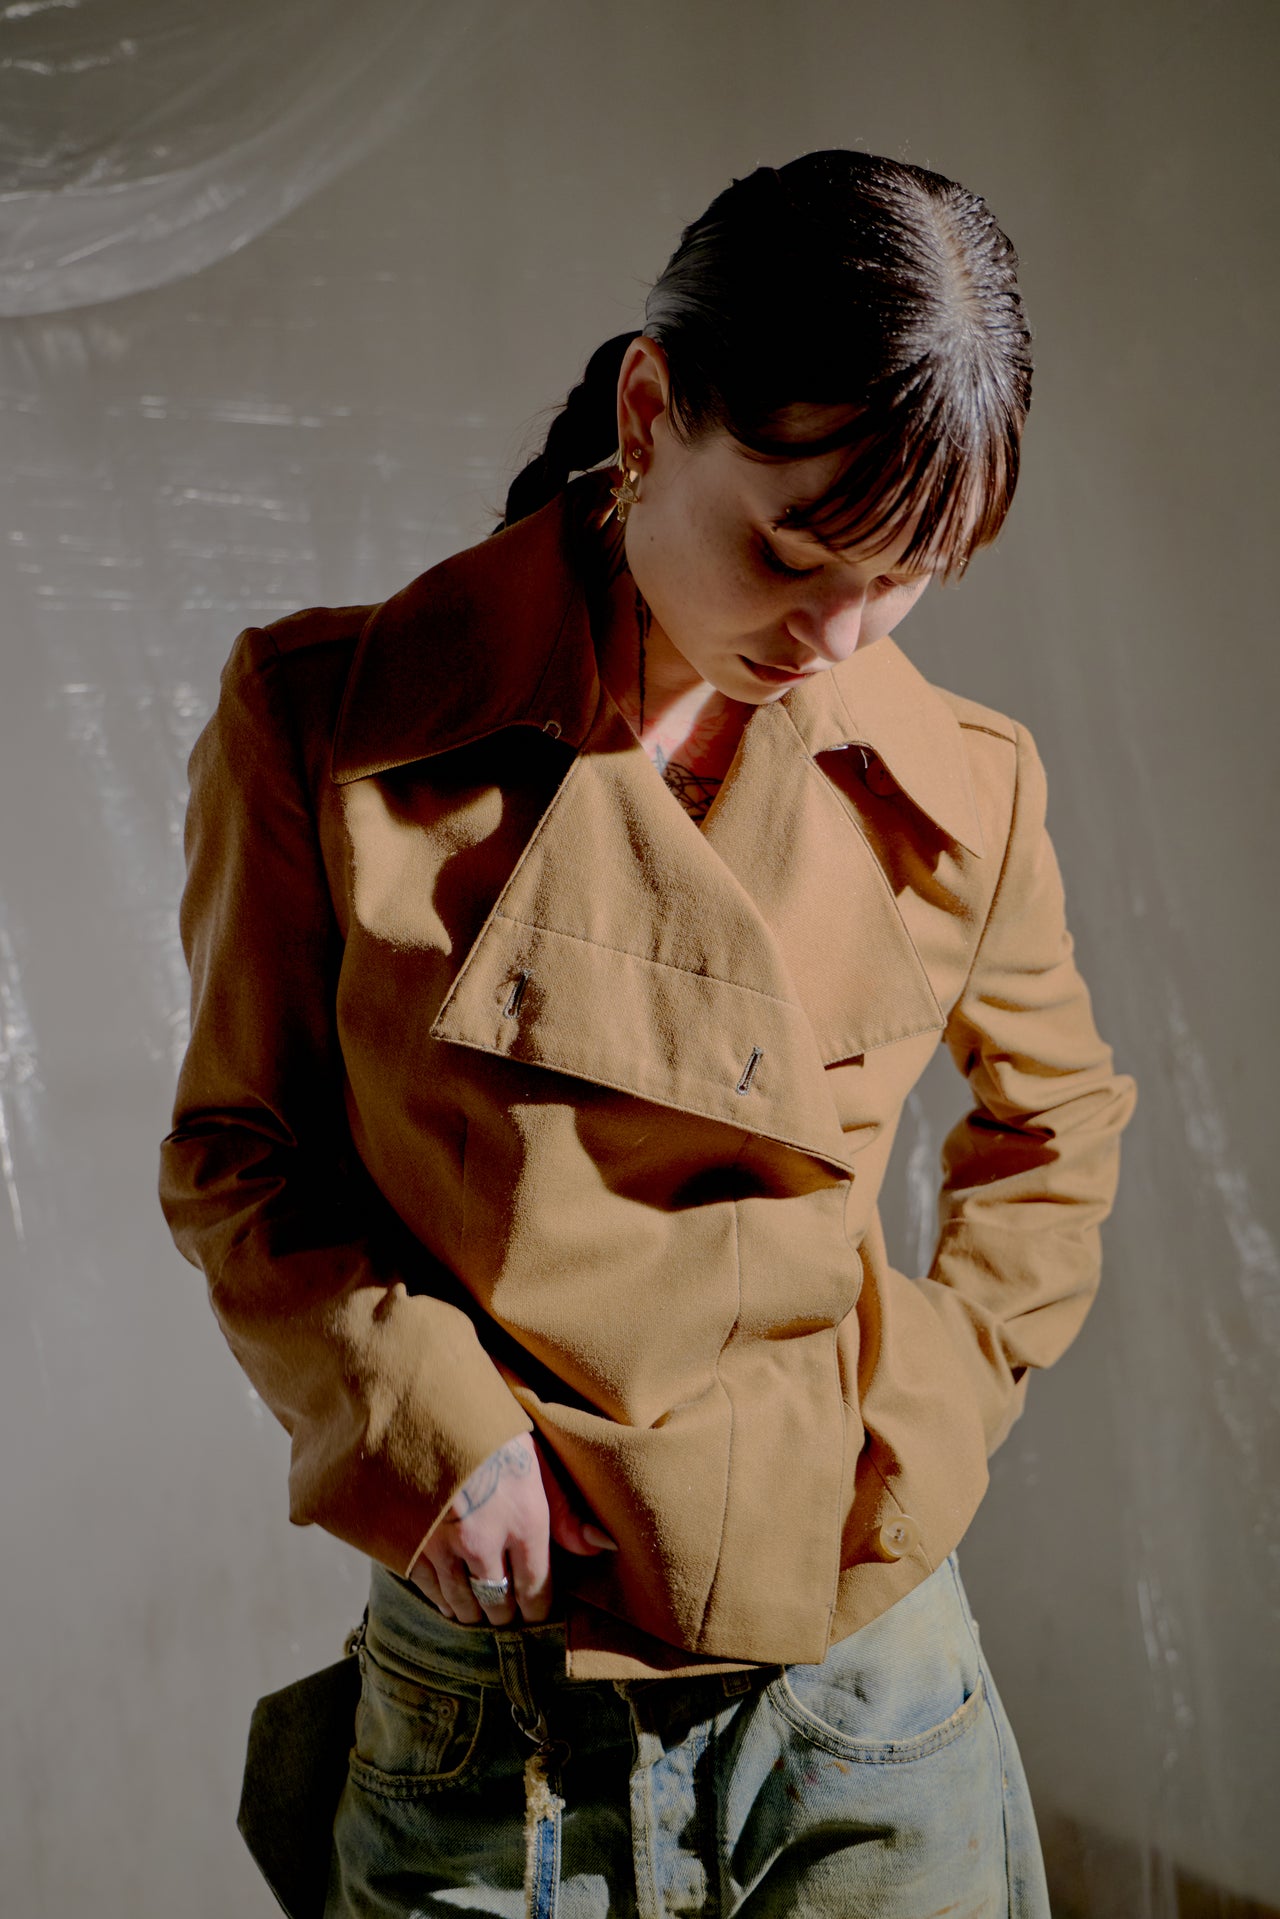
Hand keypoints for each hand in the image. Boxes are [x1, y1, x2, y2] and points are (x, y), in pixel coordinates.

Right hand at [409, 1433, 616, 1625]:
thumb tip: (604, 1546)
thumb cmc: (492, 1430)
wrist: (429, 1403)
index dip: (538, 1609)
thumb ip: (567, 1512)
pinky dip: (441, 1600)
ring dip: (473, 1612)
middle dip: (506, 1612)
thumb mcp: (538, 1462)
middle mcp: (484, 1541)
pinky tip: (448, 1601)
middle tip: (508, 1612)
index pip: (536, 1588)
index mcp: (524, 1520)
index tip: (537, 1614)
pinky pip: (428, 1589)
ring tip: (480, 1612)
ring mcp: (443, 1545)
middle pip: (499, 1604)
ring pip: (462, 1603)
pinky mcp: (410, 1541)